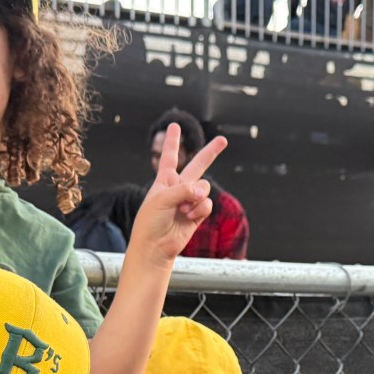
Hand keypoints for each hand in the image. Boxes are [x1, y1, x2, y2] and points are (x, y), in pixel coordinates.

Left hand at [126, 124, 227, 261]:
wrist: (155, 247)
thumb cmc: (150, 223)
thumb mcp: (160, 199)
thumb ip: (183, 190)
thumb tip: (203, 192)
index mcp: (164, 180)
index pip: (169, 156)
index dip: (172, 141)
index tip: (174, 126)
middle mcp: (179, 188)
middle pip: (198, 165)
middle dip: (211, 152)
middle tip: (223, 140)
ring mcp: (190, 200)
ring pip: (204, 188)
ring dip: (195, 198)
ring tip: (182, 209)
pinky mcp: (198, 213)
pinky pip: (207, 204)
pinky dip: (199, 209)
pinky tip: (189, 216)